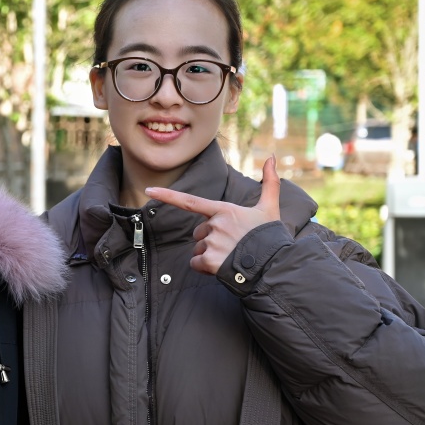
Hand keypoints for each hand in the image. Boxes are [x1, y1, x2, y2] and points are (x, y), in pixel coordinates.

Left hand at [146, 155, 281, 274]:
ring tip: (230, 257)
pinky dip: (205, 268)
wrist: (275, 264)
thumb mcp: (270, 208)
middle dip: (209, 240)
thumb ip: (269, 182)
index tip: (149, 190)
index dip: (168, 196)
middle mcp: (215, 225)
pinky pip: (195, 264)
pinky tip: (222, 268)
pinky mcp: (211, 261)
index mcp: (224, 210)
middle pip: (198, 233)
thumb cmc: (270, 236)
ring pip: (198, 250)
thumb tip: (271, 156)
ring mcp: (212, 243)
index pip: (190, 201)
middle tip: (231, 246)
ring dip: (209, 255)